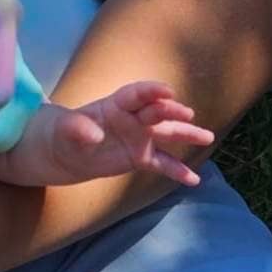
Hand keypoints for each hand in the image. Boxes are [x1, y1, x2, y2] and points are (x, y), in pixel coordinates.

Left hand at [48, 81, 213, 185]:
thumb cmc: (64, 132)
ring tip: (207, 138)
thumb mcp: (65, 129)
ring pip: (167, 134)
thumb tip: (92, 136)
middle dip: (171, 111)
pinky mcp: (141, 156)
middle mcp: (132, 118)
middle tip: (187, 114)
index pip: (135, 94)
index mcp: (115, 105)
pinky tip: (193, 180)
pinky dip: (177, 171)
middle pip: (155, 112)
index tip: (167, 91)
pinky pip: (162, 163)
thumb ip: (77, 128)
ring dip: (186, 134)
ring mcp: (140, 136)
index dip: (150, 91)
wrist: (65, 151)